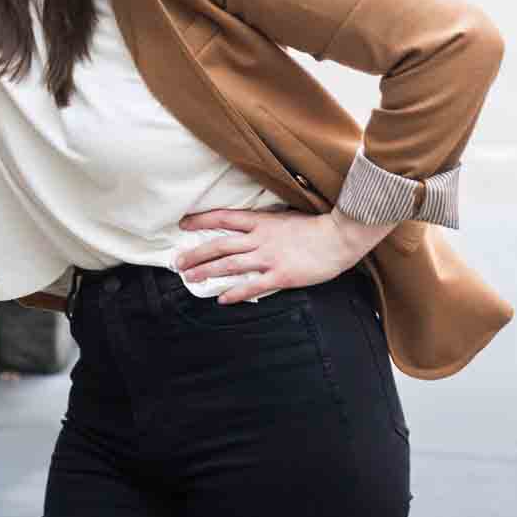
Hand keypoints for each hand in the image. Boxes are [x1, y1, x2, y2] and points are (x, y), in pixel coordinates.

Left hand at [172, 207, 392, 304]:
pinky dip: (235, 292)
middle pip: (220, 245)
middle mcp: (260, 238)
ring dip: (207, 272)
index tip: (182, 224)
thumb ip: (265, 223)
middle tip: (178, 263)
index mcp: (261, 221)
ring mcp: (269, 257)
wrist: (339, 237)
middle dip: (196, 254)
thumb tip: (250, 227)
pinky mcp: (281, 275)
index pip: (223, 218)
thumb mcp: (285, 217)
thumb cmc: (316, 227)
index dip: (201, 221)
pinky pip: (253, 286)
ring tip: (190, 279)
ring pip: (230, 265)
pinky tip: (221, 299)